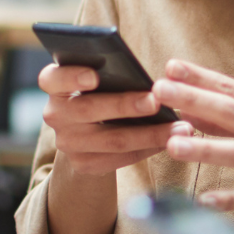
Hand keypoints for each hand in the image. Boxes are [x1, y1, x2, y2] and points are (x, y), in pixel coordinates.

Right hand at [38, 62, 177, 176]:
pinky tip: (170, 140)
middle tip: (156, 100)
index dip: (71, 76)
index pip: (52, 78)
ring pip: (112, 139)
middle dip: (125, 105)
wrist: (84, 134)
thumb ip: (107, 69)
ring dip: (150, 133)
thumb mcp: (95, 78)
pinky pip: (121, 158)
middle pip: (88, 109)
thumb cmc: (99, 92)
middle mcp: (54, 114)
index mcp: (54, 85)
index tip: (94, 76)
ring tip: (181, 127)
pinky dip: (148, 148)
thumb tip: (140, 69)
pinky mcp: (83, 164)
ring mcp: (67, 143)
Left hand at [151, 60, 233, 233]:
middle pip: (230, 112)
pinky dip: (227, 198)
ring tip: (172, 145)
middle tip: (160, 92)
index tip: (169, 66)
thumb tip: (190, 106)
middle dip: (193, 100)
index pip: (231, 88)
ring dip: (204, 149)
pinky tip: (202, 199)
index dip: (199, 77)